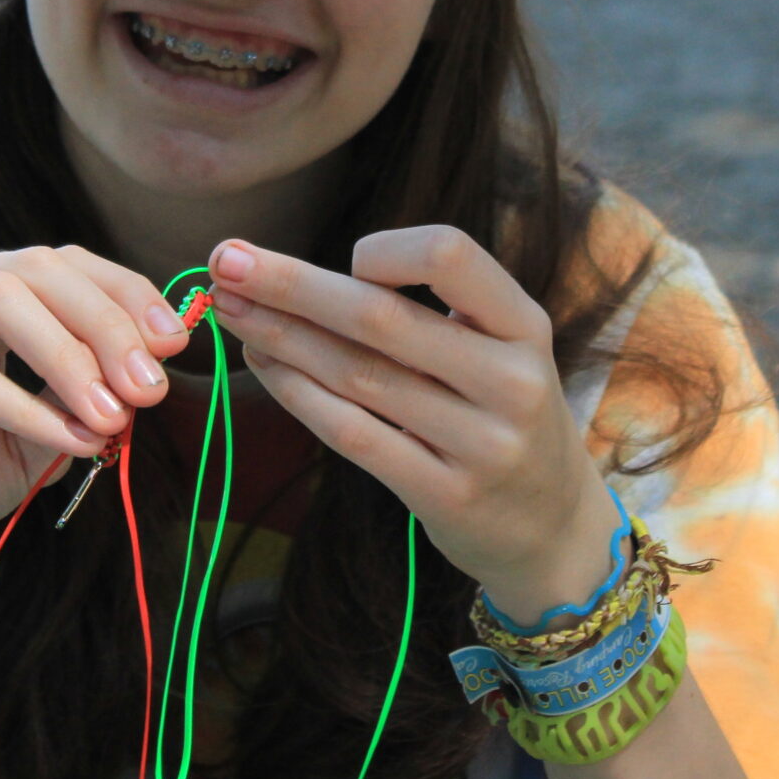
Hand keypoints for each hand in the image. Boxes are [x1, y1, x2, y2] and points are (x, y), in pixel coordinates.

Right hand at [0, 246, 192, 591]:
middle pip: (36, 270)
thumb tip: (142, 379)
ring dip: (72, 356)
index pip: (58, 263)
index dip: (124, 292)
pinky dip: (26, 407)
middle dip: (109, 323)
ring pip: (0, 300)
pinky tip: (70, 441)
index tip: (178, 343)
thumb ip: (74, 404)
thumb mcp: (25, 441)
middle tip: (154, 386)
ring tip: (116, 414)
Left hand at [208, 228, 623, 625]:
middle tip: (225, 260)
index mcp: (524, 325)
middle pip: (382, 316)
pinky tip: (262, 366)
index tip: (347, 259)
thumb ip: (430, 313)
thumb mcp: (501, 351)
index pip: (450, 254)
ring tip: (227, 310)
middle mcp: (510, 380)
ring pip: (357, 375)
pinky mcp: (445, 495)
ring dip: (280, 336)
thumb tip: (303, 277)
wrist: (554, 528)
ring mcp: (482, 443)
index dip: (385, 251)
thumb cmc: (503, 416)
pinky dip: (298, 394)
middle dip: (290, 284)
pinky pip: (354, 434)